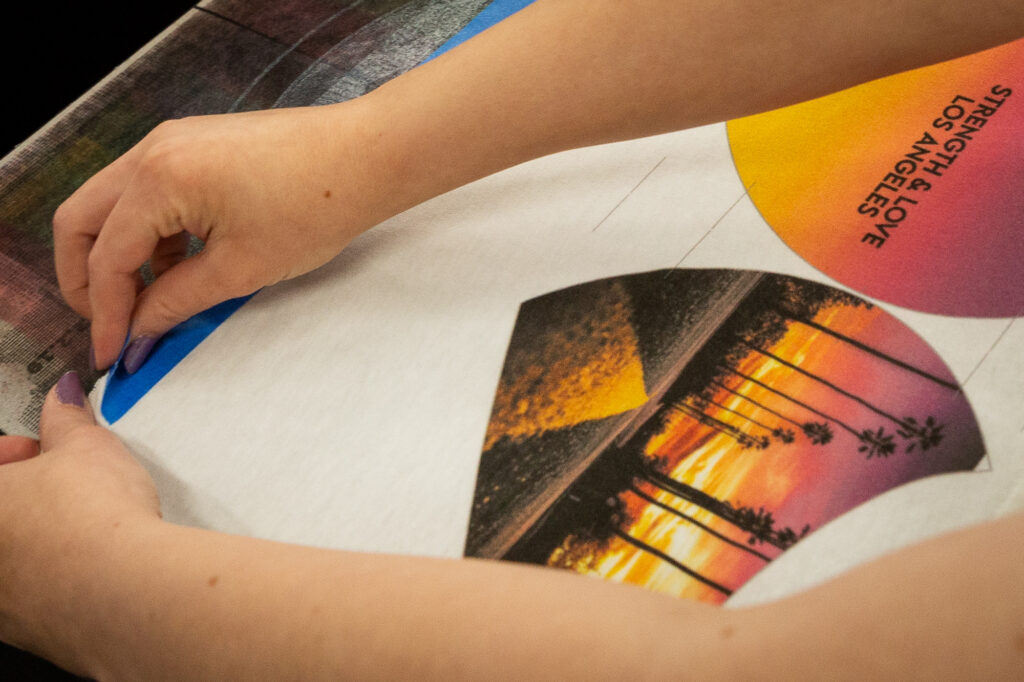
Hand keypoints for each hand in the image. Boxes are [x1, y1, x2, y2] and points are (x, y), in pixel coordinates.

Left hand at [0, 372, 160, 671]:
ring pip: (15, 557)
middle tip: (66, 483)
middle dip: (26, 496)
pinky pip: (36, 595)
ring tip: (88, 526)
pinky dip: (62, 576)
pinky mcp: (27, 633)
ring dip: (42, 537)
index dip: (13, 455)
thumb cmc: (94, 517)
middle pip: (3, 515)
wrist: (127, 589)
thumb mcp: (86, 445)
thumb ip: (66, 418)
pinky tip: (98, 563)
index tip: (37, 450)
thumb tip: (63, 396)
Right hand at [53, 103, 389, 371]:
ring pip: (113, 204)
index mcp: (158, 179)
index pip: (106, 256)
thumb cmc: (316, 207)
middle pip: (82, 219)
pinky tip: (178, 268)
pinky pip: (149, 192)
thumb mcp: (241, 269)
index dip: (103, 312)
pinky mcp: (196, 145)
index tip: (111, 352)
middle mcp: (153, 151)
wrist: (367, 158)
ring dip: (120, 255)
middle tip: (108, 323)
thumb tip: (139, 328)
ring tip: (151, 302)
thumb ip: (177, 300)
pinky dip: (151, 233)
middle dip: (86, 278)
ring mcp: (173, 142)